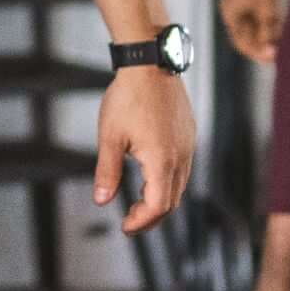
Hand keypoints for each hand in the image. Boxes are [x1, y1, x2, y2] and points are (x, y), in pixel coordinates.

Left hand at [94, 66, 197, 234]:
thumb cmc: (127, 98)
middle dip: (150, 216)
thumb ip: (107, 172)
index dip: (141, 222)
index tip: (124, 226)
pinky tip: (148, 176)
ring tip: (136, 202)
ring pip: (179, 185)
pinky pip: (182, 168)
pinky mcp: (188, 135)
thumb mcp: (110, 137)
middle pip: (171, 201)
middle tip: (129, 221)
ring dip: (159, 199)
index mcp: (162, 161)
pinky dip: (166, 181)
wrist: (150, 63)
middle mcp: (181, 157)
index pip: (157, 206)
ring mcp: (188, 145)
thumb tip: (101, 201)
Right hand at [218, 0, 283, 65]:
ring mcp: (236, 3)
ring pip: (250, 26)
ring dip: (263, 35)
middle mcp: (230, 12)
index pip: (243, 44)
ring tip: (279, 42)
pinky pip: (252, 16)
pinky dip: (263, 24)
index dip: (258, 54)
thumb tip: (272, 52)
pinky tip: (276, 26)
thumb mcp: (267, 9)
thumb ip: (269, 31)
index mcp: (231, 17)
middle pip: (245, 36)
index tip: (274, 60)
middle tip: (279, 54)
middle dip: (261, 46)